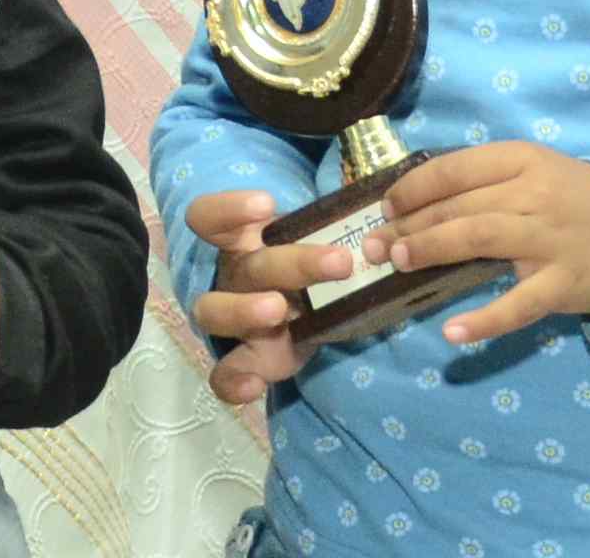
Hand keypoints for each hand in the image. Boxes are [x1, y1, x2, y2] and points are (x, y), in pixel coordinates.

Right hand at [180, 188, 367, 405]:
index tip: (266, 204)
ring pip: (215, 312)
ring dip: (244, 310)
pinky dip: (232, 382)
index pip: (211, 216)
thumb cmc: (304, 262)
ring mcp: (234, 318)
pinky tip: (254, 385)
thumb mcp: (313, 237)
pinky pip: (222, 374)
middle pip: (248, 267)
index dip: (230, 209)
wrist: (303, 312)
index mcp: (244, 240)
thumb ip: (332, 223)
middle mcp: (235, 276)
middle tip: (339, 263)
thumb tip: (378, 211)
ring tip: (279, 311)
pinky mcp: (245, 358)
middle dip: (291, 263)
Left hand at [386, 139, 589, 348]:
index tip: (384, 207)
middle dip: (408, 225)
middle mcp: (532, 194)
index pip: (454, 169)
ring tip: (396, 263)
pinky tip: (452, 333)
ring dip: (431, 250)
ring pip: (479, 238)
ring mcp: (548, 239)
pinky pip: (518, 305)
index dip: (412, 188)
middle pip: (459, 206)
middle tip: (374, 246)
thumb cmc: (570, 199)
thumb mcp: (532, 172)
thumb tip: (416, 200)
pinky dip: (484, 321)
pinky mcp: (561, 283)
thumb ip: (484, 181)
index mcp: (521, 159)